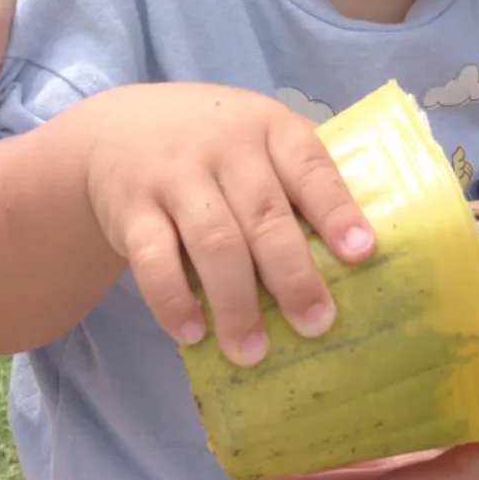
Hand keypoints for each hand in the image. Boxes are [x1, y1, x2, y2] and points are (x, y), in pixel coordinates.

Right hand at [76, 84, 373, 363]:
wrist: (117, 128)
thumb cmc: (210, 146)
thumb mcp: (254, 138)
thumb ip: (294, 180)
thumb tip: (354, 259)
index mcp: (266, 128)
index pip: (308, 165)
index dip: (335, 210)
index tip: (361, 253)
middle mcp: (221, 146)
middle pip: (263, 214)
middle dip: (292, 274)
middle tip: (314, 324)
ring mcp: (172, 176)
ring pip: (213, 241)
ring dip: (235, 302)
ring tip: (251, 351)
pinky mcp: (130, 208)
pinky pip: (152, 258)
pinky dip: (172, 299)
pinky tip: (192, 332)